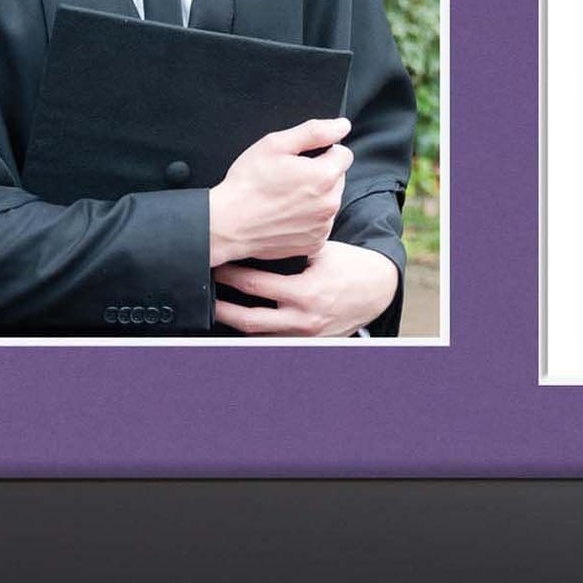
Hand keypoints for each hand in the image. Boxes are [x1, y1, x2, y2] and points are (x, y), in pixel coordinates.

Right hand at [205, 118, 350, 266]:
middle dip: (320, 174)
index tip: (302, 159)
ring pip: (329, 201)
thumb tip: (342, 126)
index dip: (323, 151)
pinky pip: (320, 223)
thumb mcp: (276, 145)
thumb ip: (314, 132)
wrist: (229, 223)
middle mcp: (330, 203)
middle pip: (338, 178)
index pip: (344, 154)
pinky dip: (309, 218)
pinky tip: (287, 214)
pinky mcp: (314, 243)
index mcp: (324, 176)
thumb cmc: (248, 183)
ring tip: (285, 197)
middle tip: (289, 177)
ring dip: (316, 196)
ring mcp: (323, 226)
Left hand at [212, 239, 400, 339]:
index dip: (230, 277)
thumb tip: (254, 238)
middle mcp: (303, 319)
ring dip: (236, 324)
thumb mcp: (322, 251)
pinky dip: (257, 333)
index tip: (217, 267)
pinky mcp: (308, 343)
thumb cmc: (347, 265)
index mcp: (305, 293)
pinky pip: (274, 341)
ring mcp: (305, 335)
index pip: (255, 285)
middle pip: (248, 319)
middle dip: (222, 308)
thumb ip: (290, 249)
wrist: (376, 290)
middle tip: (206, 295)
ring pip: (258, 336)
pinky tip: (243, 322)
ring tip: (219, 311)